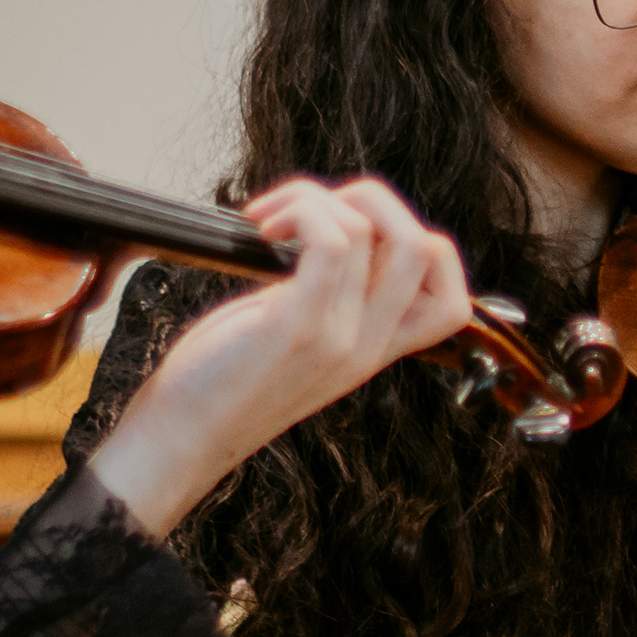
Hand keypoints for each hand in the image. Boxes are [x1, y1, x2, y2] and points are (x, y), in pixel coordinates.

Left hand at [85, 177, 475, 533]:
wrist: (182, 439)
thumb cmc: (223, 383)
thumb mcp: (297, 339)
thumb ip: (329, 299)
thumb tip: (329, 233)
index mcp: (374, 351)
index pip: (454, 302)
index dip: (426, 247)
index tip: (358, 232)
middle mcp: (368, 347)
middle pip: (429, 249)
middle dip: (372, 199)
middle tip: (313, 208)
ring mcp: (339, 338)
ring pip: (370, 229)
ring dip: (314, 198)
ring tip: (270, 219)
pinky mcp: (299, 326)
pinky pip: (330, 241)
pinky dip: (300, 211)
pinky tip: (262, 226)